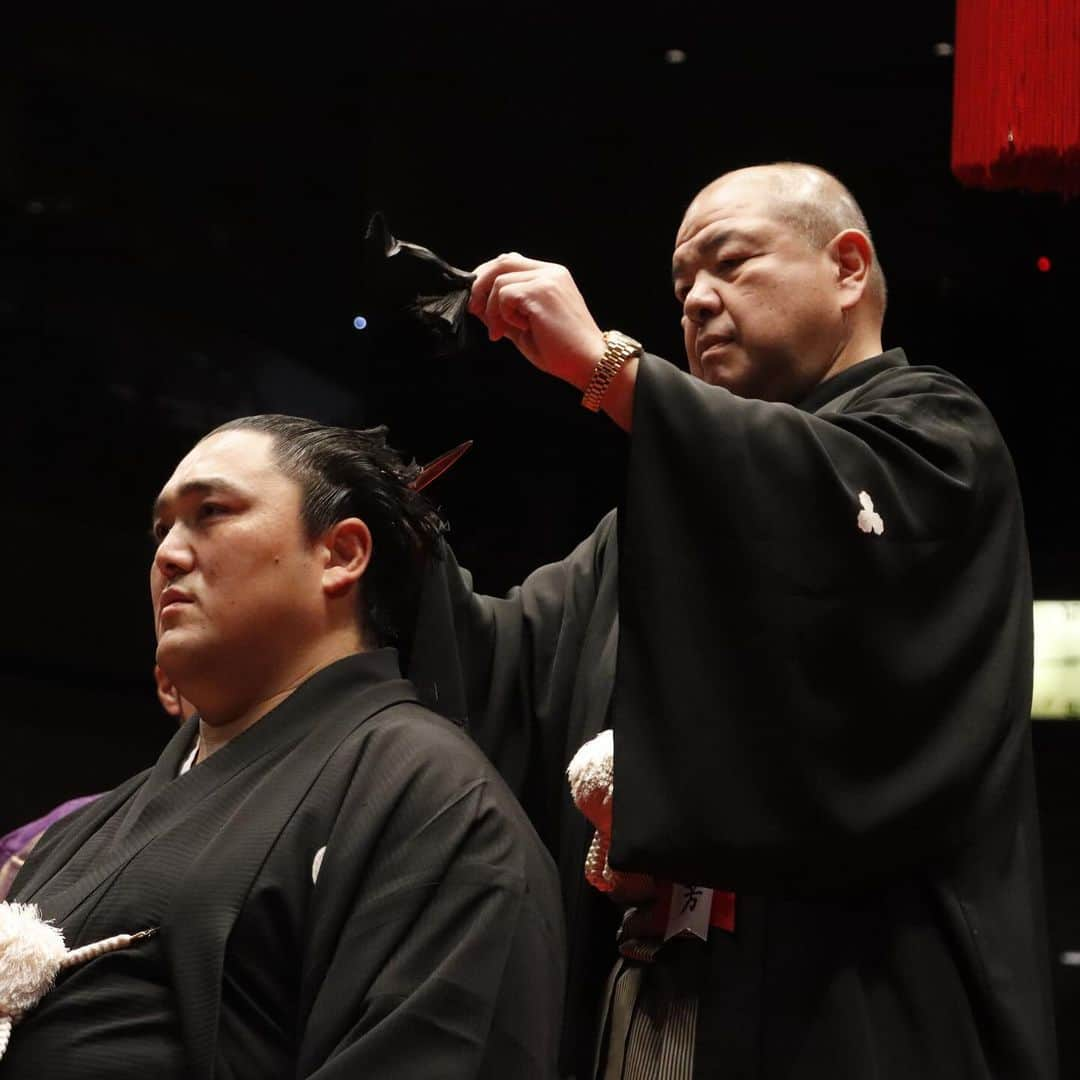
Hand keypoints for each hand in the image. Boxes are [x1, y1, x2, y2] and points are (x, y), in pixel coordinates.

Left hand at [467, 253, 606, 389]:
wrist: (588, 363)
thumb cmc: (561, 351)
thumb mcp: (524, 328)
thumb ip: (502, 312)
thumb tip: (476, 305)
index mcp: (550, 276)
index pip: (511, 262)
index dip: (488, 278)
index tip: (478, 302)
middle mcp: (551, 272)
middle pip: (502, 262)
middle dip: (480, 285)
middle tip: (474, 311)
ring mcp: (547, 279)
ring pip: (500, 281)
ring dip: (493, 310)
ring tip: (501, 332)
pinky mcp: (541, 291)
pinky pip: (506, 295)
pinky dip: (505, 315)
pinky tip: (522, 329)